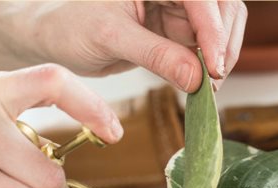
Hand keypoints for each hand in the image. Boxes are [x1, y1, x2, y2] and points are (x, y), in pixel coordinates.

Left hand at [0, 1, 246, 91]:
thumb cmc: (71, 24)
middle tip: (213, 84)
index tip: (215, 68)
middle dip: (221, 46)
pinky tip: (199, 86)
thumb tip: (196, 78)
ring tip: (207, 90)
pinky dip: (204, 68)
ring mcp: (175, 8)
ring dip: (217, 59)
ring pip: (216, 29)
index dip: (213, 31)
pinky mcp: (173, 30)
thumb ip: (155, 55)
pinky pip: (200, 48)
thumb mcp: (111, 37)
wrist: (55, 36)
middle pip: (220, 9)